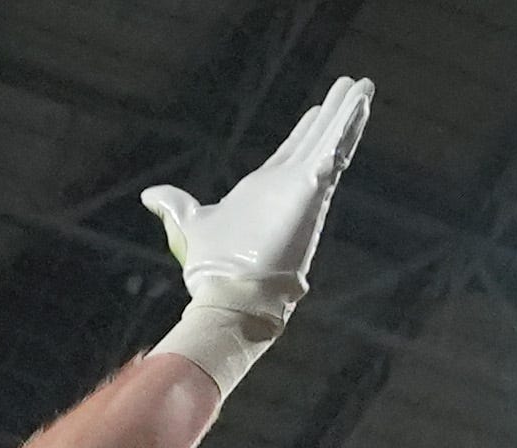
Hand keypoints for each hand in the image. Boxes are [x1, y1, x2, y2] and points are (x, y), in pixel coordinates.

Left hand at [143, 76, 372, 359]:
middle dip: (335, 114)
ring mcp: (305, 187)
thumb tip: (151, 196)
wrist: (233, 292)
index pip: (293, 151)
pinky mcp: (313, 189)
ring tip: (365, 85)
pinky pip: (336, 152)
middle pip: (318, 140)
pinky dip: (348, 128)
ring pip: (333, 142)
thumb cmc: (216, 268)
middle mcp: (290, 186)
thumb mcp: (191, 223)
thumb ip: (177, 205)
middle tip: (354, 86)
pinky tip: (360, 105)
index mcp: (266, 190)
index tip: (318, 109)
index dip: (307, 129)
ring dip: (349, 113)